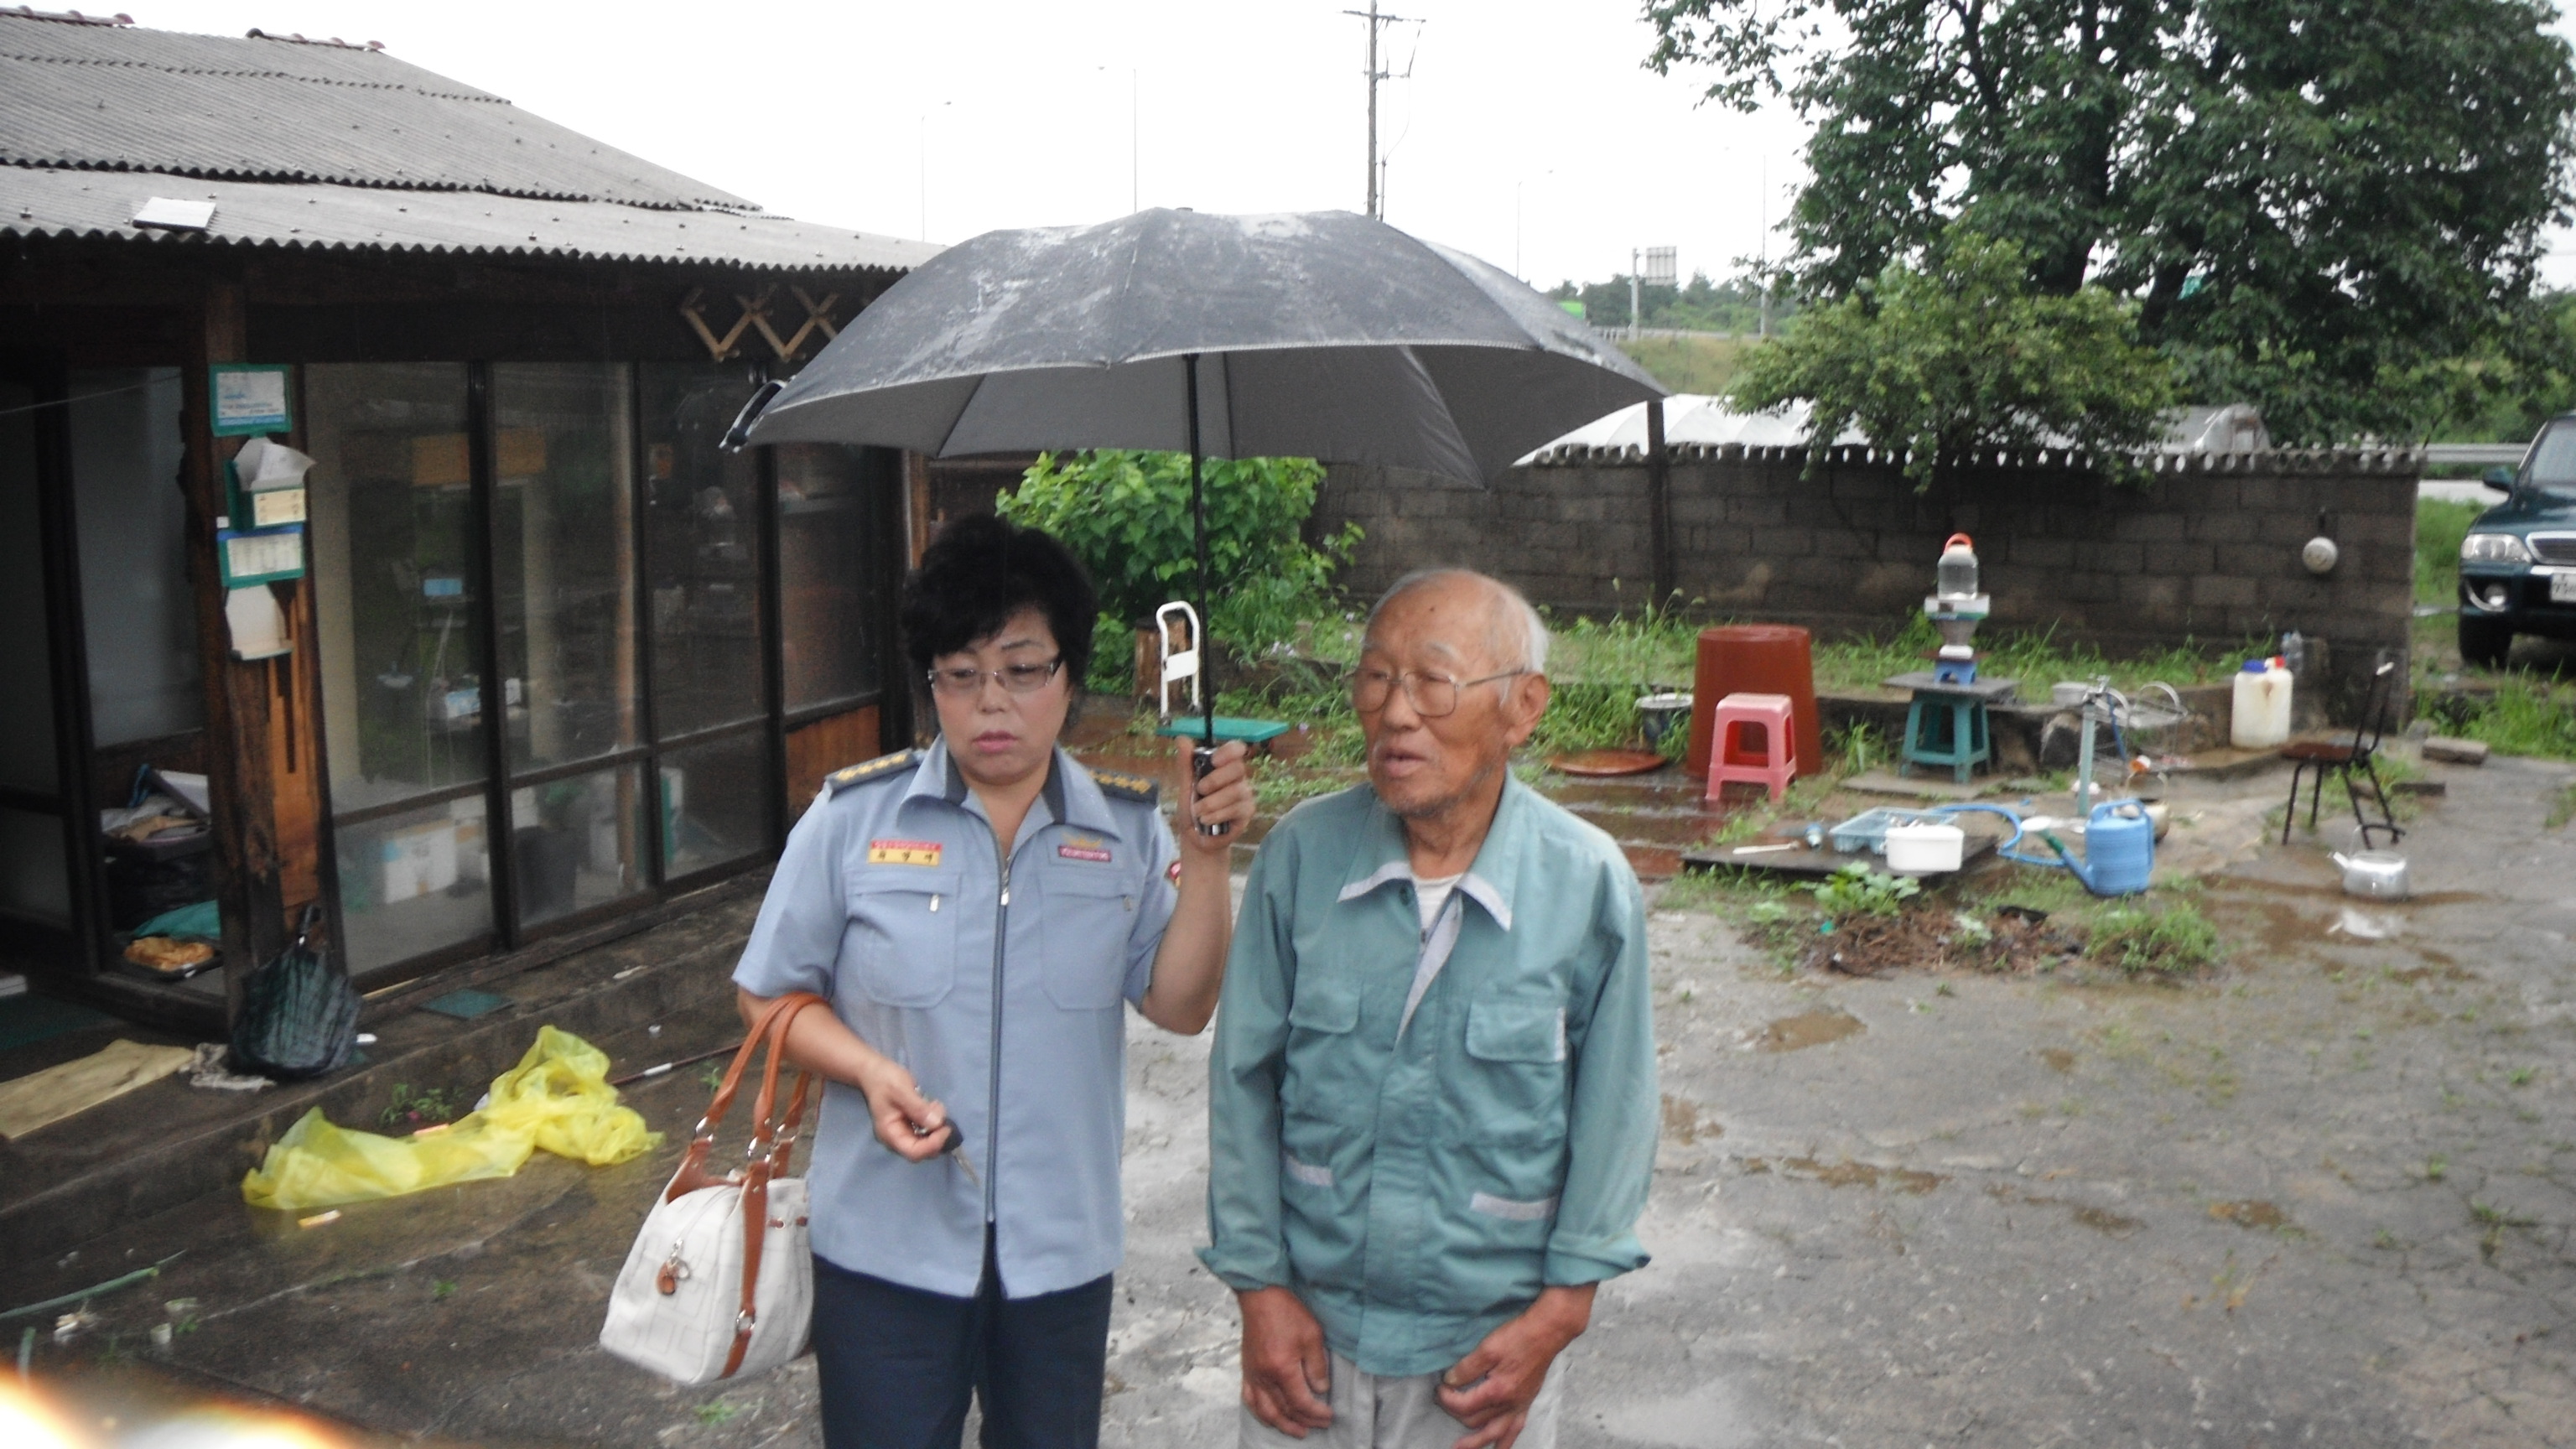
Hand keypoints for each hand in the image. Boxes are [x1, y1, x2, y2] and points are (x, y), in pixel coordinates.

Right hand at [854, 1056, 949, 1161]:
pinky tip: (932, 1105)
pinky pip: (926, 1131)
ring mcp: (904, 1132)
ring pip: (927, 1141)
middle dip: (937, 1136)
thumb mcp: (901, 1090)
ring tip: (935, 1105)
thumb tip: (937, 1123)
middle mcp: (897, 1138)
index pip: (914, 1152)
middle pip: (922, 1151)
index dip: (933, 1145)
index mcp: (890, 1134)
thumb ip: (918, 1108)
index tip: (946, 1128)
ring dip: (937, 1127)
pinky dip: (934, 1121)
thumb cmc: (884, 1080)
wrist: (875, 1071)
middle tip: (941, 1114)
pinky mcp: (910, 1125)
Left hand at [1177, 740, 1253, 849]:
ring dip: (1212, 802)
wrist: (1195, 837)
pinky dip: (1217, 814)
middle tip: (1200, 789)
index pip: (1236, 749)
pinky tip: (1206, 820)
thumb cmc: (1192, 808)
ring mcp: (1245, 794)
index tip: (1214, 761)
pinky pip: (1236, 808)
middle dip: (1215, 780)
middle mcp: (1237, 777)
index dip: (1228, 752)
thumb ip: (1186, 763)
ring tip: (1198, 812)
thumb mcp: (1185, 786)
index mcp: (1223, 766)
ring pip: (1236, 791)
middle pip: (1238, 768)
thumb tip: (1182, 738)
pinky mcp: (1247, 811)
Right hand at [1237, 1286, 1333, 1436]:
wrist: (1261, 1296)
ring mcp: (1253, 1374)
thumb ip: (1317, 1366)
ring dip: (1282, 1424)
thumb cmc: (1287, 1312)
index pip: (1301, 1402)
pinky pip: (1249, 1398)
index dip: (1316, 1412)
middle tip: (1319, 1425)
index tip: (1329, 1415)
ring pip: (1266, 1410)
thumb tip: (1320, 1389)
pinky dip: (1260, 1412)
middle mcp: (1265, 1377)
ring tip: (1297, 1431)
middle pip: (1285, 1409)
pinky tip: (1269, 1417)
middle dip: (1304, 1420)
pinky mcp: (1246, 1369)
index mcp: (1282, 1369)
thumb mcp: (1312, 1335)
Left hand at [1434, 1285, 1593, 1448]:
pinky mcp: (1526, 1404)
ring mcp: (1519, 1407)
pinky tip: (1498, 1447)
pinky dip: (1504, 1442)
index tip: (1440, 1387)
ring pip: (1495, 1434)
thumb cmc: (1518, 1337)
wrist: (1546, 1333)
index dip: (1447, 1399)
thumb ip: (1467, 1367)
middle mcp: (1509, 1405)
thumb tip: (1450, 1381)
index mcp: (1498, 1391)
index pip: (1464, 1405)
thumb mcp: (1487, 1348)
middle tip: (1441, 1402)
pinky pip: (1515, 1430)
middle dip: (1455, 1413)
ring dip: (1477, 1443)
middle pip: (1475, 1420)